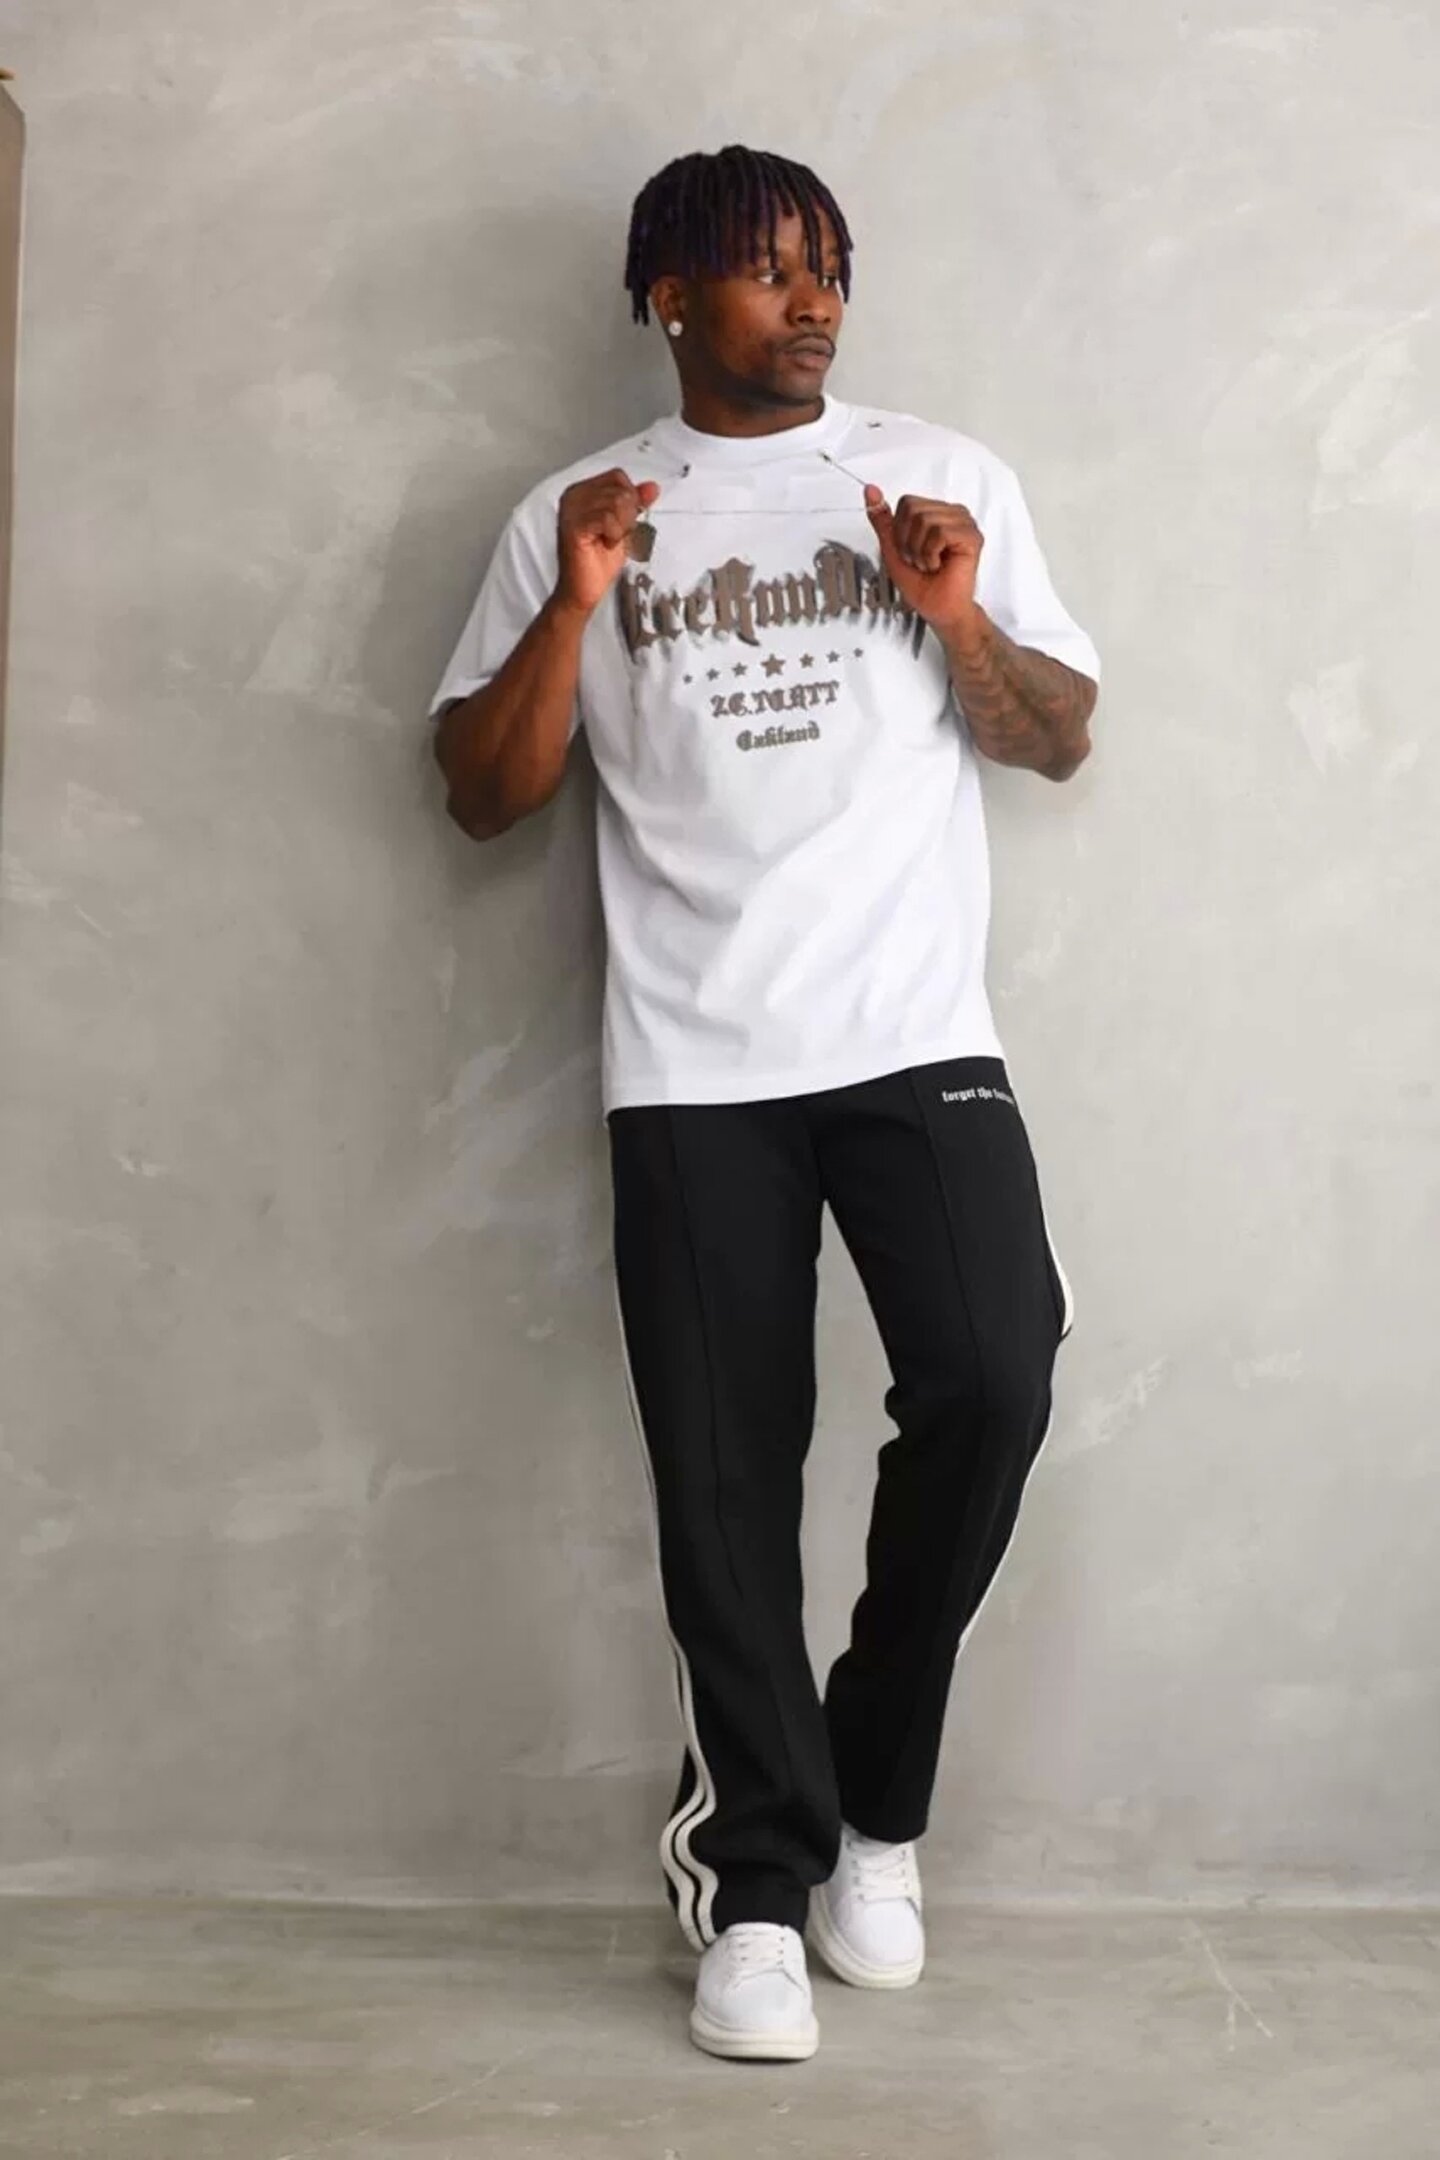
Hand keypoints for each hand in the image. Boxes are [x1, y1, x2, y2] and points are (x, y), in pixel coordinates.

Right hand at [555, 469, 660, 613]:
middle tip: (614, 535)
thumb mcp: (624, 526)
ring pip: (616, 502)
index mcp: (582, 491)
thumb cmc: (599, 561)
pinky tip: (605, 544)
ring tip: (608, 540)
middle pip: (620, 489)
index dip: (631, 498)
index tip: (622, 522)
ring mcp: (571, 510)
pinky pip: (608, 518)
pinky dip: (614, 534)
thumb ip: (636, 504)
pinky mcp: (573, 526)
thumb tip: (652, 487)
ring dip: (621, 527)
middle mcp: (573, 495)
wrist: (584, 590)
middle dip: (627, 516)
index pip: (618, 476)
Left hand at [864, 486, 983, 632]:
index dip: (900, 531)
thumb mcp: (893, 548)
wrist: (939, 609)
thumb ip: (883, 520)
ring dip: (919, 550)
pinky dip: (931, 554)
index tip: (910, 552)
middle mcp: (952, 513)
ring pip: (925, 520)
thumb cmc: (922, 584)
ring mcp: (964, 522)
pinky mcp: (971, 536)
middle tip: (921, 560)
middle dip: (908, 541)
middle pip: (914, 509)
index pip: (907, 502)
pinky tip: (939, 565)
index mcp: (936, 512)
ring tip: (930, 564)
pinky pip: (939, 532)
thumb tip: (869, 490)